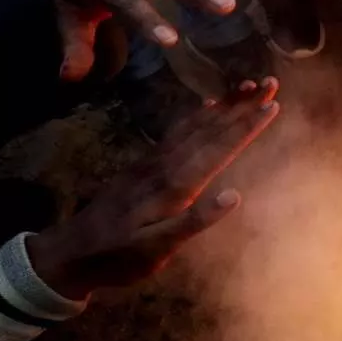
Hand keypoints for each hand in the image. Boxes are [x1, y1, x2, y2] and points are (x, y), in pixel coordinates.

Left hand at [25, 78, 280, 300]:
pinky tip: (207, 106)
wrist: (69, 253)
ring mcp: (152, 164)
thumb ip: (193, 221)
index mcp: (173, 186)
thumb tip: (234, 195)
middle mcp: (164, 167)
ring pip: (194, 126)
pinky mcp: (144, 166)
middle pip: (210, 130)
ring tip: (246, 86)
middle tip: (270, 83)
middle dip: (242, 107)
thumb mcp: (154, 250)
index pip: (218, 149)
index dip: (246, 127)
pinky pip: (177, 132)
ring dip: (224, 106)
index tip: (273, 104)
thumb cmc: (116, 258)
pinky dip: (197, 116)